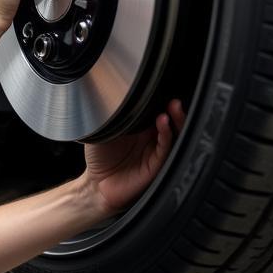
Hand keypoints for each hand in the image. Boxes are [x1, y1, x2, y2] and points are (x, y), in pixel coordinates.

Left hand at [82, 100, 185, 216]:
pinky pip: (166, 147)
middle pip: (172, 119)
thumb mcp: (104, 129)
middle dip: (175, 107)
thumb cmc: (99, 157)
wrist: (96, 185)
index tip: (163, 88)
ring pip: (175, 133)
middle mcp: (151, 138)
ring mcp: (156, 151)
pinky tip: (163, 122)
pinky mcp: (157, 164)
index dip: (162, 100)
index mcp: (141, 127)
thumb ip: (115, 114)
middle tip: (172, 97)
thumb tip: (119, 94)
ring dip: (176, 118)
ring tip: (173, 106)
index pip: (157, 109)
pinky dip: (167, 134)